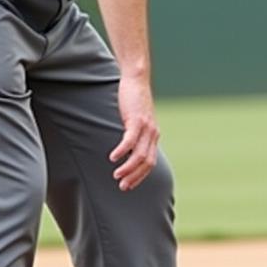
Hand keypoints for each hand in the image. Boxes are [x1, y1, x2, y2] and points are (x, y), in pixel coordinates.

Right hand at [109, 74, 159, 190]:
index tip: (128, 185)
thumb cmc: (134, 100)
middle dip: (135, 177)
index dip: (140, 176)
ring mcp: (146, 127)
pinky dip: (122, 151)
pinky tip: (113, 158)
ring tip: (116, 176)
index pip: (150, 163)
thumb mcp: (136, 121)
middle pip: (147, 163)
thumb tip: (126, 148)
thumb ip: (135, 134)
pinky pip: (130, 139)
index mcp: (153, 136)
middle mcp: (153, 134)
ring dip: (128, 168)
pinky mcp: (137, 119)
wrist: (137, 80)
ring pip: (139, 155)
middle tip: (122, 186)